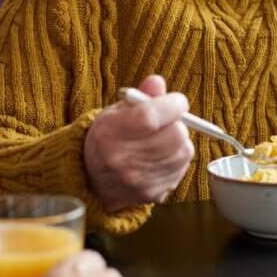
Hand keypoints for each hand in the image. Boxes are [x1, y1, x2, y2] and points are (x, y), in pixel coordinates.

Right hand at [84, 74, 193, 209]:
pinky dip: (178, 158)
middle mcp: (122, 160)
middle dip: (178, 123)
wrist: (93, 178)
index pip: (150, 117)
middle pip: (174, 135)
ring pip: (184, 152)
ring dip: (180, 141)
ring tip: (164, 139)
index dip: (171, 105)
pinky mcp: (152, 194)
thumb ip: (140, 95)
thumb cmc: (109, 137)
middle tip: (169, 121)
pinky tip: (163, 155)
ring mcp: (138, 180)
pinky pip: (181, 169)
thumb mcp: (116, 111)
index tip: (177, 101)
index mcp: (109, 133)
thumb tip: (157, 83)